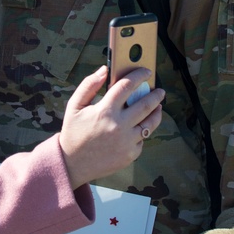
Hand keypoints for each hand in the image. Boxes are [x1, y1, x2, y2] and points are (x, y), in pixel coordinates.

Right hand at [59, 66, 164, 188]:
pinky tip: (139, 127)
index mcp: (105, 110)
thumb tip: (104, 70)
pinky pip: (142, 140)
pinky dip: (142, 132)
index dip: (139, 76)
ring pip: (150, 124)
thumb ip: (88, 85)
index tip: (146, 71)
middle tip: (160, 91)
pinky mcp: (130, 155)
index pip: (127, 86)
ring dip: (157, 112)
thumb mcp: (75, 105)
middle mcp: (119, 125)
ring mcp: (127, 141)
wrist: (73, 164)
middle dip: (156, 95)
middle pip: (146, 104)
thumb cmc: (74, 132)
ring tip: (158, 107)